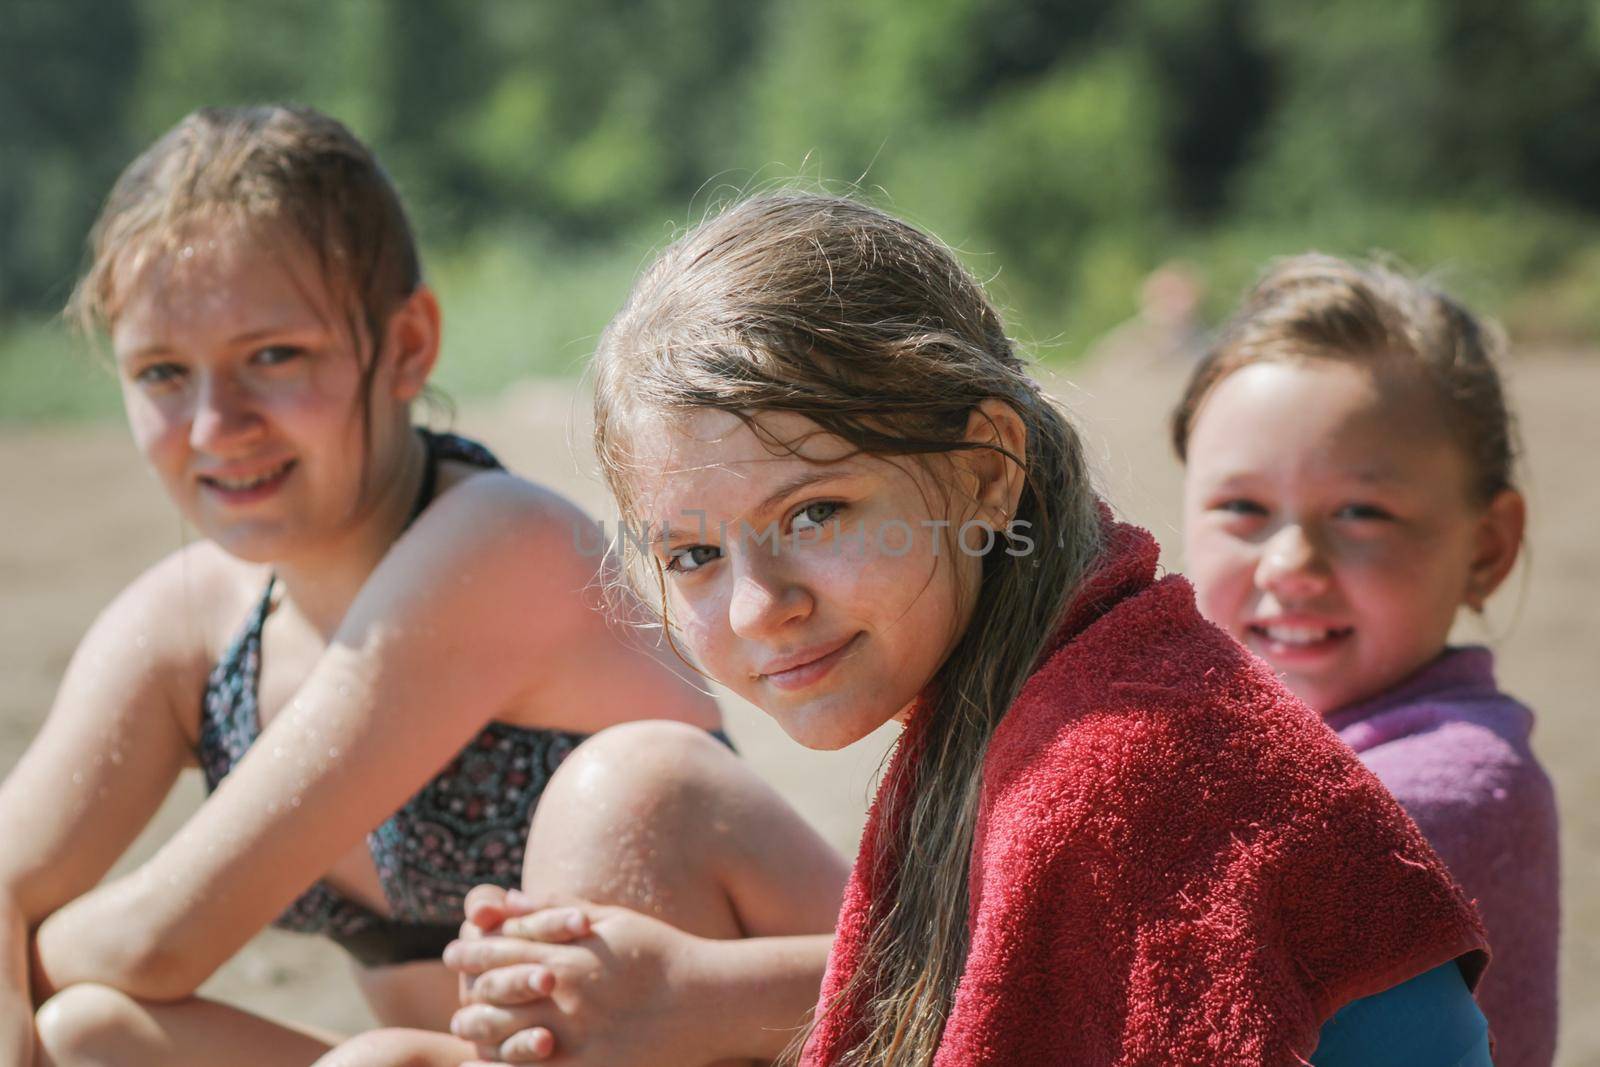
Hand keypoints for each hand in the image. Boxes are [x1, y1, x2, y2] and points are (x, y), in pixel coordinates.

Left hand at [445, 900, 725, 1065]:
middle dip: (469, 995)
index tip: (454, 951)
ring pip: (507, 1037)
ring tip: (465, 1032)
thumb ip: (557, 910)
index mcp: (570, 953)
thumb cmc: (663, 954)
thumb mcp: (613, 920)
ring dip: (479, 1035)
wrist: (709, 1000)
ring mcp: (577, 1034)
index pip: (504, 948)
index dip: (473, 950)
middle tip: (456, 1001)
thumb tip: (510, 899)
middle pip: (497, 993)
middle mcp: (567, 993)